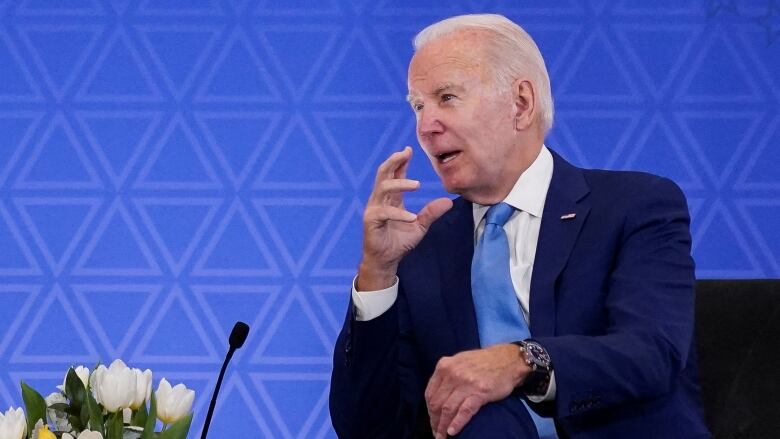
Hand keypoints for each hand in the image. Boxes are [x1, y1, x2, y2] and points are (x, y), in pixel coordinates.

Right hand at [358, 147, 451, 289]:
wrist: (386, 260)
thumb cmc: (399, 242)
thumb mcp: (420, 226)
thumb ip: (431, 213)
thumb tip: (449, 201)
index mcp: (390, 198)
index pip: (394, 174)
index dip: (400, 161)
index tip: (409, 149)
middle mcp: (380, 199)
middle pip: (383, 174)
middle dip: (394, 161)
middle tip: (405, 153)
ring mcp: (374, 208)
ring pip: (383, 188)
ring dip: (399, 184)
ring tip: (417, 185)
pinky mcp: (371, 220)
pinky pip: (385, 212)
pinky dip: (399, 213)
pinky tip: (412, 217)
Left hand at [425, 344, 529, 438]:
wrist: (508, 359)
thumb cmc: (482, 362)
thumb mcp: (458, 361)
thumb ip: (446, 375)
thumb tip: (436, 396)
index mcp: (444, 366)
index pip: (430, 394)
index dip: (429, 411)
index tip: (433, 421)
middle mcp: (452, 374)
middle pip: (436, 403)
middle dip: (435, 421)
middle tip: (437, 433)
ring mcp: (466, 383)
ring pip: (448, 409)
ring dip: (443, 426)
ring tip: (443, 437)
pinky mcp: (480, 392)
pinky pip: (464, 411)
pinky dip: (457, 423)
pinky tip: (452, 432)